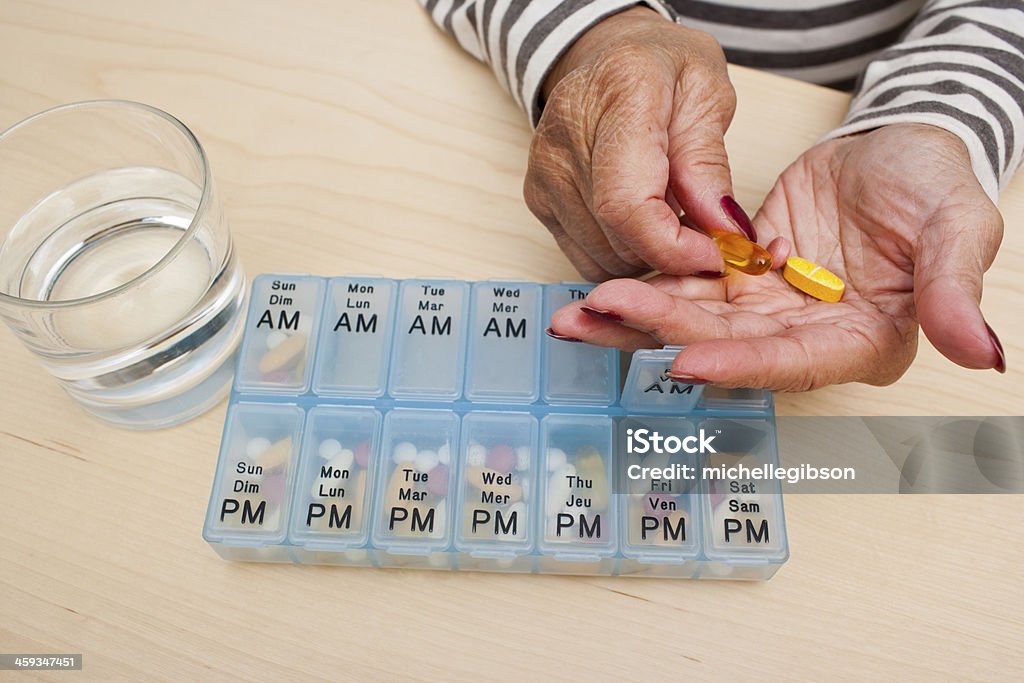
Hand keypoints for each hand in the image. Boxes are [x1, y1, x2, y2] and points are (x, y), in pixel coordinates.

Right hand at [526, 7, 752, 280]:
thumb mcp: (710, 97)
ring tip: (673, 217)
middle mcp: (565, 136)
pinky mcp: (536, 199)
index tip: (714, 255)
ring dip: (648, 255)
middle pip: (617, 237)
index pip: (627, 204)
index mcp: (619, 95)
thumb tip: (723, 231)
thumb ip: (711, 166)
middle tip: (705, 232)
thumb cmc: (664, 70)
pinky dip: (622, 255)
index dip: (672, 247)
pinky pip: (586, 258)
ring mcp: (544, 171)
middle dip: (671, 251)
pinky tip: (642, 223)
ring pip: (603, 257)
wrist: (611, 56)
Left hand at [548, 124, 1005, 389]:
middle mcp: (803, 336)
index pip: (793, 362)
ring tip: (574, 313)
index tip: (685, 358)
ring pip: (694, 318)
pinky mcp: (738, 278)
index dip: (741, 363)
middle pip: (726, 343)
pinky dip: (644, 284)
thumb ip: (954, 289)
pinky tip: (595, 292)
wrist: (896, 147)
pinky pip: (685, 284)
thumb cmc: (934, 185)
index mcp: (859, 341)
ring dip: (635, 316)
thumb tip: (981, 355)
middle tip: (600, 314)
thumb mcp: (959, 226)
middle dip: (661, 330)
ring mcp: (765, 308)